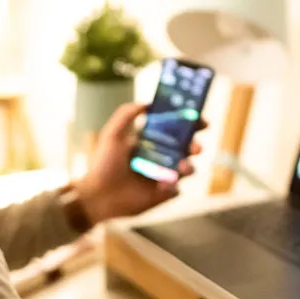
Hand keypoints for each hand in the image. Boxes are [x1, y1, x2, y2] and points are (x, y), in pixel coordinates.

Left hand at [73, 102, 203, 223]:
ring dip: (189, 167)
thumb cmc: (103, 164)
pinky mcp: (163, 194)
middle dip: (196, 146)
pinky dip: (173, 187)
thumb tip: (147, 103)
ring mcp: (164, 176)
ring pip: (187, 169)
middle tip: (196, 147)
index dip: (192, 124)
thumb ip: (125, 115)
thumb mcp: (112, 135)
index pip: (177, 130)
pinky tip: (161, 186)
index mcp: (152, 141)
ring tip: (182, 168)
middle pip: (187, 149)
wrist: (97, 195)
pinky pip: (176, 189)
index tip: (201, 121)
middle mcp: (161, 157)